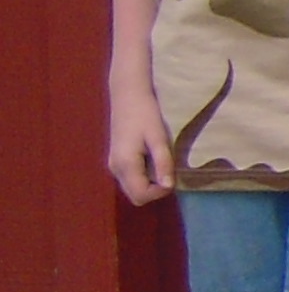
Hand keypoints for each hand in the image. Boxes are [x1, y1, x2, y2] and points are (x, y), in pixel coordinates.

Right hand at [105, 81, 176, 205]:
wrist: (127, 96)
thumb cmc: (145, 114)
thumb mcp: (159, 138)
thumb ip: (163, 163)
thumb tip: (168, 186)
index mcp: (125, 164)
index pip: (140, 195)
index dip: (159, 192)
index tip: (171, 175)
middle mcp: (115, 168)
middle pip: (135, 196)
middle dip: (155, 190)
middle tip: (167, 170)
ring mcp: (113, 165)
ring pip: (132, 188)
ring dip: (150, 183)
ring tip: (160, 162)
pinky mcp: (116, 160)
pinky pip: (131, 178)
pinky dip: (144, 176)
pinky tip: (152, 158)